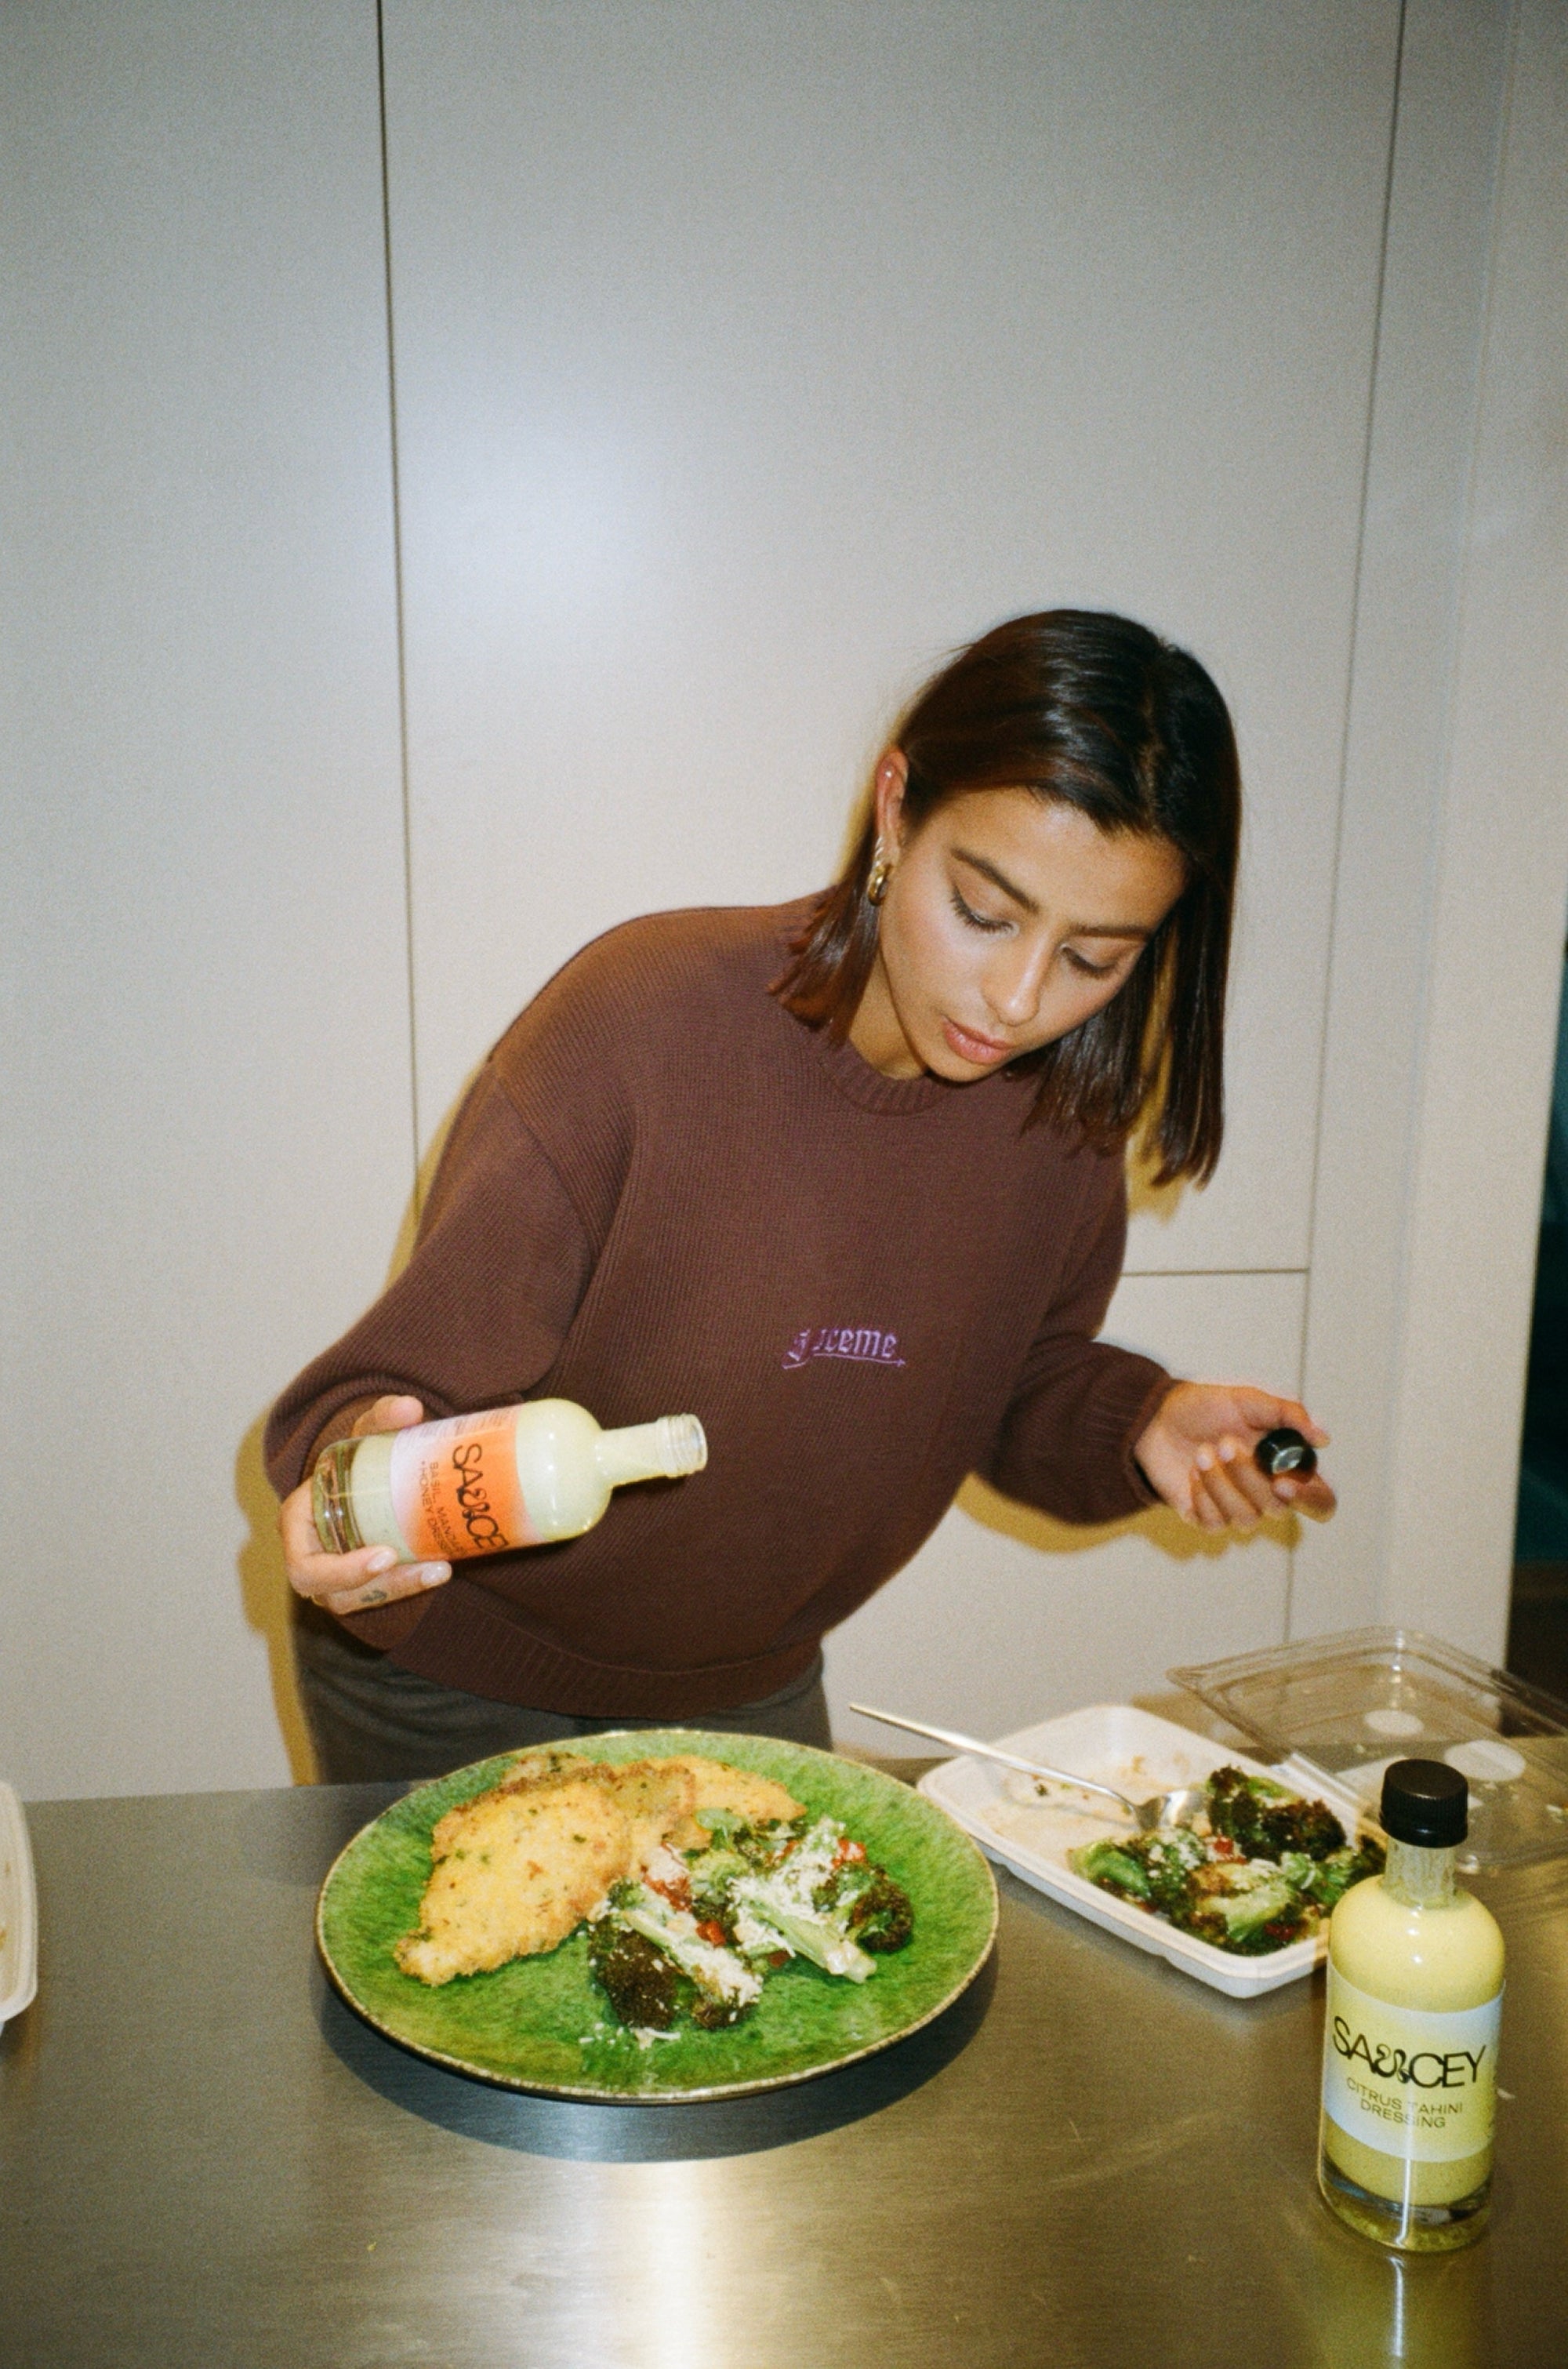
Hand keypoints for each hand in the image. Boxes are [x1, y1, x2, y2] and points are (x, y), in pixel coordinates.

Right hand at [279, 1395, 451, 1615]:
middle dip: (380, 1585)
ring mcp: (329, 1575)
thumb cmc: (355, 1458)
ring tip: (440, 1569)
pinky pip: (376, 1596)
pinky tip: (441, 1569)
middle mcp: (308, 1555)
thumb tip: (410, 1408)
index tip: (386, 1554)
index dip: (340, 1569)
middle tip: (425, 1569)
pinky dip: (408, 1586)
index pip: (304, 1560)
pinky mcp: (354, 1584)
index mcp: (297, 1522)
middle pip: (332, 1590)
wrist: (363, 1477)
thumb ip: (382, 1418)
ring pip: (358, 1599)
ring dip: (401, 1588)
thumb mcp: (364, 1435)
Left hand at [1134, 1382, 1335, 1530]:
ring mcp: (1237, 1508)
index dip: (1310, 1499)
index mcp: (1286, 1466)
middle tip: (1225, 1443)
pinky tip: (1192, 1471)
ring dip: (1221, 1484)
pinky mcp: (1207, 1518)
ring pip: (1246, 1518)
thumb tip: (1323, 1438)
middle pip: (1278, 1507)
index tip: (1284, 1481)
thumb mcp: (1248, 1400)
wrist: (1157, 1417)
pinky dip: (1201, 1495)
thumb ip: (1288, 1414)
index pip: (1320, 1499)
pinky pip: (1214, 1523)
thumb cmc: (1207, 1408)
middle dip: (1248, 1475)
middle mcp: (1266, 1492)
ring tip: (1202, 1452)